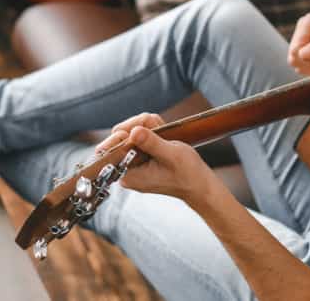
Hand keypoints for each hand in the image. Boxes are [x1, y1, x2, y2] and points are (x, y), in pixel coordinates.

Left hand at [96, 112, 214, 203]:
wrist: (199, 185)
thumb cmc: (187, 174)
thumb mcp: (171, 155)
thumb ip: (151, 143)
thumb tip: (134, 132)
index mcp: (129, 174)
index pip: (111, 148)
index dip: (124, 133)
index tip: (142, 127)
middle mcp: (127, 170)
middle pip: (120, 137)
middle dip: (139, 126)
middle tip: (157, 125)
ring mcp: (134, 163)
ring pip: (130, 133)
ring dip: (147, 126)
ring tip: (164, 131)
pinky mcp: (142, 158)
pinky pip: (139, 137)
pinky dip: (151, 130)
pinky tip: (164, 135)